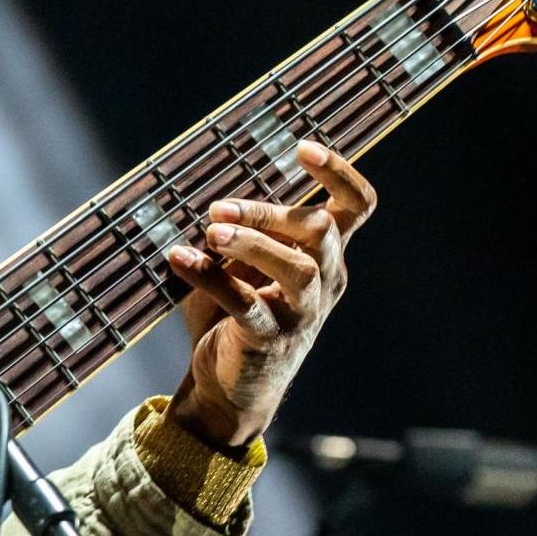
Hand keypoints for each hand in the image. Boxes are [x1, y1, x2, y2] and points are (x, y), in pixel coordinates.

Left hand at [162, 140, 376, 449]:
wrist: (228, 388)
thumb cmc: (235, 314)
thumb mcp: (243, 266)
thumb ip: (242, 230)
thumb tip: (209, 189)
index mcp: (326, 257)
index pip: (356, 208)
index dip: (339, 174)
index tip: (304, 147)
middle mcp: (324, 282)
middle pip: (319, 231)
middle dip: (268, 212)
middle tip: (218, 207)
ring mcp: (301, 314)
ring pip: (297, 268)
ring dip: (252, 243)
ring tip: (210, 232)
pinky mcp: (267, 340)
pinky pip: (244, 304)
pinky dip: (210, 277)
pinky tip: (180, 259)